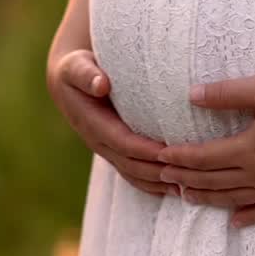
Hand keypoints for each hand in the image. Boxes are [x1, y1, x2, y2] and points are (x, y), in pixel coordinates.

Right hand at [46, 48, 177, 196]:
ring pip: (133, 174)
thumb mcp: (76, 67)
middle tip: (188, 172)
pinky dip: (153, 184)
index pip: (122, 142)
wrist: (67, 83)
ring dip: (158, 183)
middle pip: (131, 164)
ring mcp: (107, 150)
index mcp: (92, 123)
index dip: (145, 150)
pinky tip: (176, 188)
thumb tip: (101, 84)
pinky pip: (134, 174)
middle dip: (158, 170)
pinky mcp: (115, 152)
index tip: (170, 151)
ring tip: (187, 187)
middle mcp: (99, 142)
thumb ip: (86, 74)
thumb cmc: (76, 70)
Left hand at [156, 73, 254, 226]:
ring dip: (209, 200)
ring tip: (188, 197)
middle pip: (215, 182)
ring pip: (236, 200)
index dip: (179, 158)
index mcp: (250, 148)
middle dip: (187, 180)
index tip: (160, 157)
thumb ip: (226, 93)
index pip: (204, 158)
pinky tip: (235, 222)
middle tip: (163, 179)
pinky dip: (249, 218)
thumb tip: (190, 95)